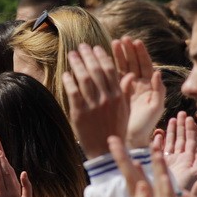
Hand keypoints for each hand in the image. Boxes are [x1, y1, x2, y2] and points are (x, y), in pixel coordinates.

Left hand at [64, 44, 127, 158]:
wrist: (105, 150)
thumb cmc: (116, 129)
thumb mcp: (125, 110)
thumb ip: (125, 91)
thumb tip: (130, 75)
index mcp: (118, 95)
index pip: (110, 70)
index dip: (102, 56)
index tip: (95, 48)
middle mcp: (106, 98)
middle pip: (96, 70)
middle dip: (88, 55)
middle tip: (81, 46)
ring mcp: (93, 105)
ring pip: (84, 78)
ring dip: (77, 64)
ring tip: (72, 55)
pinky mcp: (80, 113)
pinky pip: (73, 92)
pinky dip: (70, 81)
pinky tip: (67, 73)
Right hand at [113, 37, 164, 148]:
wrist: (132, 139)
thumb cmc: (146, 125)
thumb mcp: (155, 108)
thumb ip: (159, 90)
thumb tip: (157, 72)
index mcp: (149, 86)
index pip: (145, 65)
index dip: (140, 53)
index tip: (135, 42)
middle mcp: (139, 84)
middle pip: (133, 63)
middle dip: (128, 51)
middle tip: (122, 39)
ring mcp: (126, 88)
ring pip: (122, 68)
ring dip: (118, 55)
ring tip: (113, 44)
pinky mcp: (115, 92)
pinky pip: (112, 77)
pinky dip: (108, 67)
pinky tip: (103, 59)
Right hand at [162, 112, 196, 189]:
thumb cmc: (191, 193)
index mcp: (193, 161)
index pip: (194, 141)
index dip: (194, 129)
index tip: (194, 117)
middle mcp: (183, 160)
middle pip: (183, 139)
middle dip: (183, 126)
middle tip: (183, 113)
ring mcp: (173, 162)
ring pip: (173, 143)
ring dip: (172, 131)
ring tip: (173, 119)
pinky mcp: (163, 166)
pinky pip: (161, 151)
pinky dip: (158, 142)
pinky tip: (158, 134)